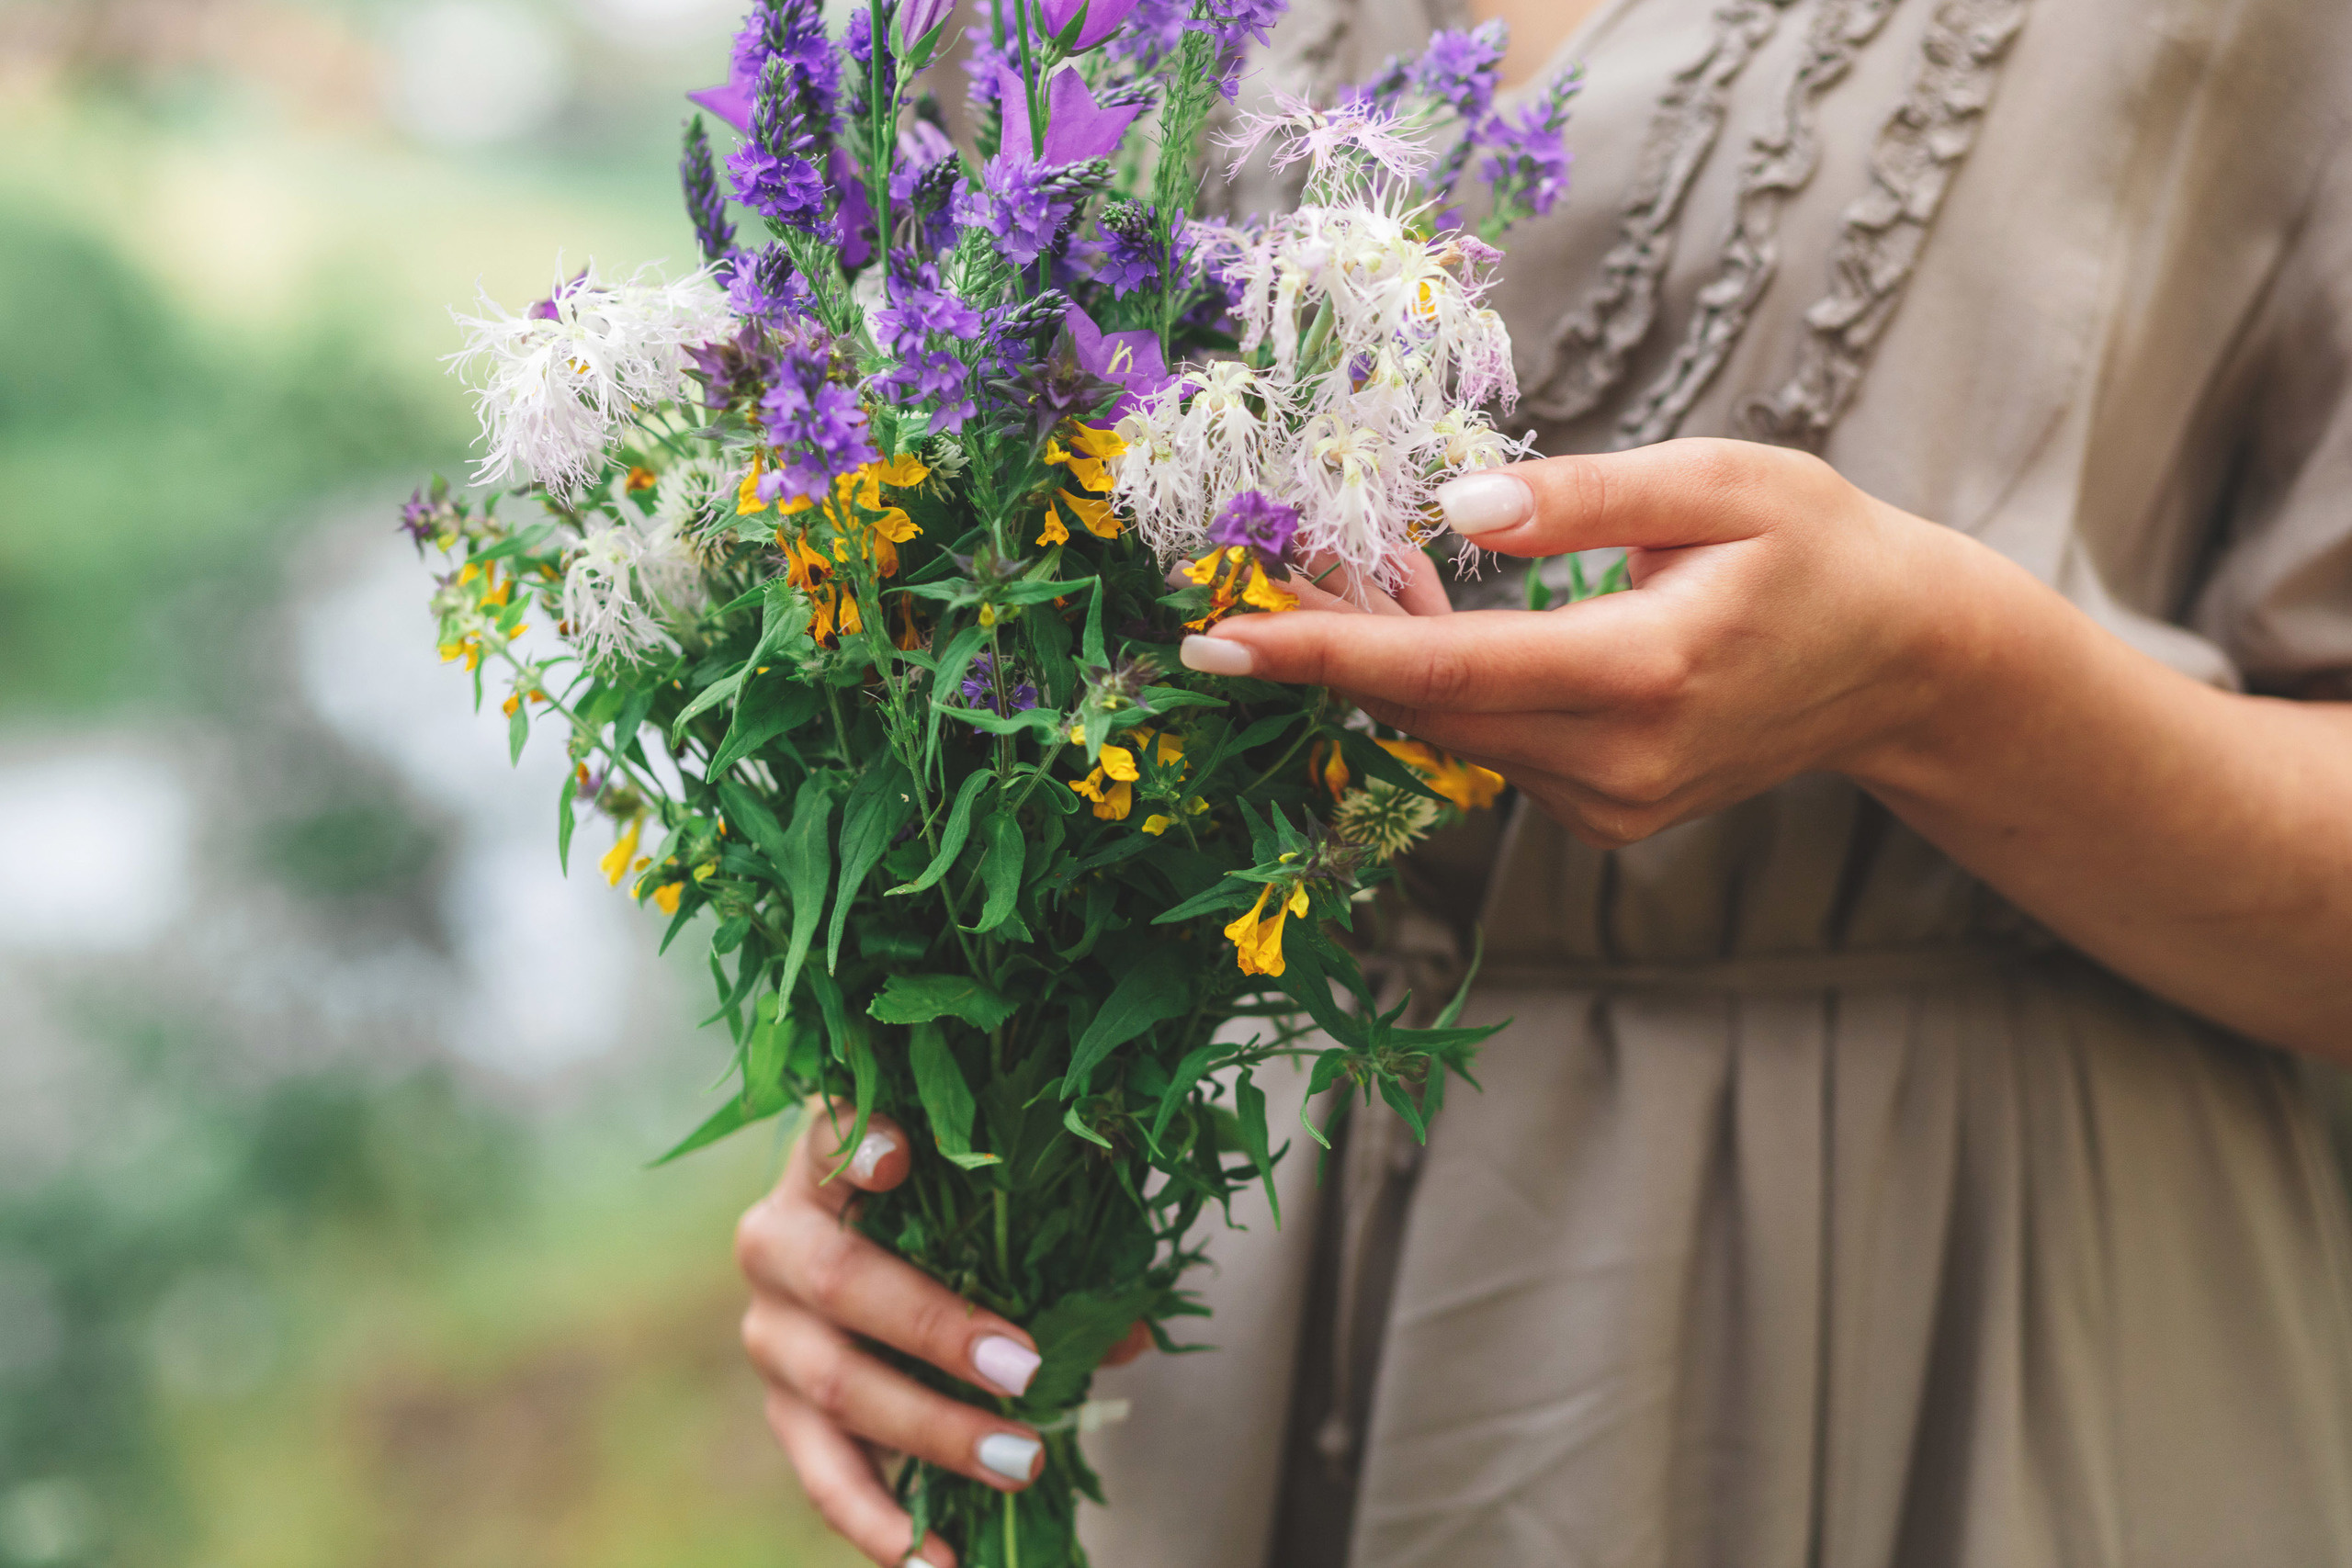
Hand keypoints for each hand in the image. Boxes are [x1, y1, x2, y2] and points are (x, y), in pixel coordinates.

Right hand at [738, 1104, 1149, 1566]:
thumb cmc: (933, 1220)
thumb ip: (1042, 1252)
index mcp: (824, 1172)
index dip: (859, 1140)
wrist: (850, 1265)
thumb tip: (1128, 1334)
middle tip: (1025, 1369)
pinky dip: (878, 1524)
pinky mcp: (780, 1412)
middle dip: (937, 1329)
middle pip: (842, 1283)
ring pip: (834, 1386)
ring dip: (933, 1431)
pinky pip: (822, 1476)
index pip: (829, 1133)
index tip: (904, 1154)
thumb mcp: (980, 1218)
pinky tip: (934, 1560)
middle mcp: (777, 1244)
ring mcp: (770, 1334)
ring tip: (1018, 1463)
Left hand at [1179, 439, 1958, 845]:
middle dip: (1331, 640)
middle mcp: (1619, 762)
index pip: (1446, 672)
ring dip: (1385, 656)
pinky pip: (1490, 743)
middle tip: (1268, 559)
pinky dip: (1443, 682)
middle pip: (1427, 708)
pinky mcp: (1605, 811)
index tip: (1214, 643)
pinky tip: (1426, 611)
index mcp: (1645, 674)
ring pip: (1452, 729)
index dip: (1321, 654)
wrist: (1902, 664)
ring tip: (1351, 563)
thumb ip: (1584, 496)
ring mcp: (1611, 801)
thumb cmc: (1819, 549)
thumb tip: (1457, 506)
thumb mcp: (1722, 482)